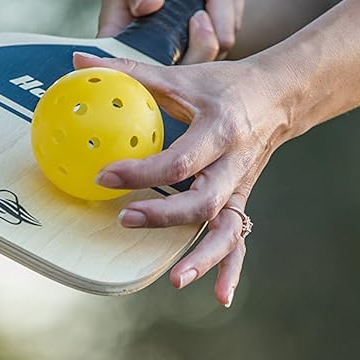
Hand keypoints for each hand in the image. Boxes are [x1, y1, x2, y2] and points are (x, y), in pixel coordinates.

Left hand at [69, 51, 291, 306]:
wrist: (281, 97)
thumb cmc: (225, 86)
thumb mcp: (183, 76)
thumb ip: (132, 72)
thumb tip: (79, 61)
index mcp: (220, 130)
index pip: (180, 160)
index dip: (141, 171)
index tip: (105, 175)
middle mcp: (235, 165)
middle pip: (204, 202)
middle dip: (165, 217)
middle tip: (125, 219)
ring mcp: (241, 189)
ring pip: (226, 229)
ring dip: (202, 256)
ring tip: (175, 279)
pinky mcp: (241, 202)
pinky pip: (239, 240)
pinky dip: (232, 269)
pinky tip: (221, 297)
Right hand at [98, 0, 245, 63]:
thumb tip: (148, 4)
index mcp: (130, 52)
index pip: (150, 74)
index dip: (177, 56)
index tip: (194, 15)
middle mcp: (161, 65)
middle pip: (197, 63)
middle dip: (212, 15)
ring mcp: (190, 61)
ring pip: (221, 43)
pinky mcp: (211, 51)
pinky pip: (233, 29)